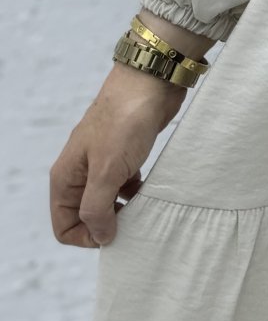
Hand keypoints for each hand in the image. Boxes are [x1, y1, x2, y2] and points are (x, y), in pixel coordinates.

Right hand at [49, 62, 186, 247]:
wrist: (149, 83)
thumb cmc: (125, 122)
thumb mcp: (107, 170)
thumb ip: (97, 207)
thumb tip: (100, 237)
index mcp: (65, 177)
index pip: (64, 225)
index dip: (87, 236)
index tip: (115, 232)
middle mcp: (79, 172)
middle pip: (84, 216)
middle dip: (107, 225)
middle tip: (134, 222)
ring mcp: (101, 163)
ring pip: (107, 201)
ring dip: (123, 210)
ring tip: (144, 208)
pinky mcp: (123, 155)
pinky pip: (124, 186)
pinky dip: (135, 194)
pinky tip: (151, 191)